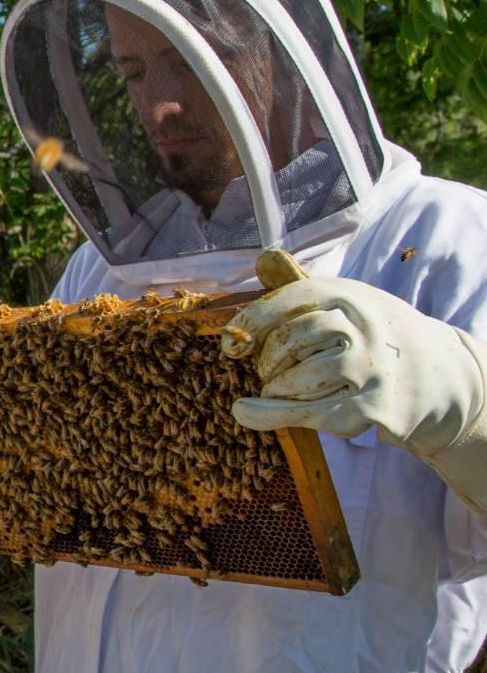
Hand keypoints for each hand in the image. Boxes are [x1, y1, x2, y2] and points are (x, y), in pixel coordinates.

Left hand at [222, 261, 486, 452]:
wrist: (441, 377)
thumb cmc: (375, 335)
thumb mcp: (346, 301)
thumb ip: (300, 284)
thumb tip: (263, 258)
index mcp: (350, 295)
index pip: (291, 298)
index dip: (252, 320)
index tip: (230, 342)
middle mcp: (363, 328)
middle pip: (290, 340)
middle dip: (267, 359)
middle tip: (266, 369)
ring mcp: (369, 368)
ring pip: (295, 380)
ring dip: (276, 388)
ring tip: (280, 387)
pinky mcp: (371, 407)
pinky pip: (307, 412)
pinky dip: (269, 414)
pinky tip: (246, 412)